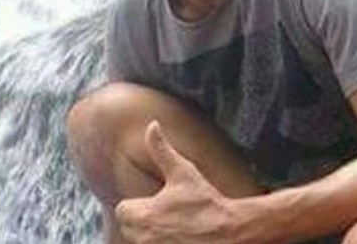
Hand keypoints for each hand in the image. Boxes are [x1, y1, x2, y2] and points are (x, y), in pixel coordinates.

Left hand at [114, 121, 252, 243]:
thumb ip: (161, 149)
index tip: (154, 205)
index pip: (122, 211)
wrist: (234, 234)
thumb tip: (152, 125)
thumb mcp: (183, 173)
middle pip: (129, 230)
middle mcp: (144, 238)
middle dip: (143, 224)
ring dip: (152, 236)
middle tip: (166, 218)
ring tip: (173, 230)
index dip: (137, 207)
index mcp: (142, 215)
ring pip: (141, 243)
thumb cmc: (207, 203)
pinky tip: (179, 239)